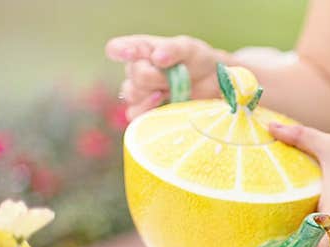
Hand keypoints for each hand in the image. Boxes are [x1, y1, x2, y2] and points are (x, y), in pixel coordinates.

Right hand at [106, 34, 224, 119]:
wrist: (212, 83)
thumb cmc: (197, 60)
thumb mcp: (188, 48)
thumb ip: (172, 49)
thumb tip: (157, 58)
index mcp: (141, 50)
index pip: (117, 48)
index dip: (120, 51)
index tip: (131, 54)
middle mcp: (136, 70)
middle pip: (133, 77)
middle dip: (155, 78)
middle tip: (173, 77)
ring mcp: (140, 92)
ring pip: (132, 96)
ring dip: (151, 95)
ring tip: (168, 91)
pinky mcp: (147, 111)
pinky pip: (135, 116)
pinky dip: (147, 111)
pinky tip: (161, 104)